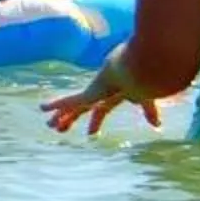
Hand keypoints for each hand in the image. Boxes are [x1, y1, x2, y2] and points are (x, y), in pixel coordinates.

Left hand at [42, 63, 161, 136]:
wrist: (144, 66)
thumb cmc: (150, 76)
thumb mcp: (148, 97)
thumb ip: (150, 111)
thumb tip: (157, 127)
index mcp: (117, 92)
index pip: (104, 107)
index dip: (96, 120)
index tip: (91, 134)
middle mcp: (104, 90)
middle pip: (86, 106)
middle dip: (74, 117)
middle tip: (61, 128)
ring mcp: (97, 90)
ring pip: (76, 106)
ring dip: (62, 116)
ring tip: (49, 126)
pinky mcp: (92, 91)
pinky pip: (70, 100)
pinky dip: (57, 105)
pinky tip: (42, 107)